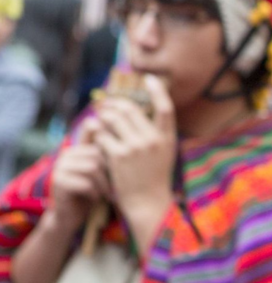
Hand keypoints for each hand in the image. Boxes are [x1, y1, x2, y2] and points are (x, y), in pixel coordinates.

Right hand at [48, 119, 111, 230]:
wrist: (72, 214)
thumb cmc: (93, 191)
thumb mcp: (102, 172)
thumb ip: (108, 156)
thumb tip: (123, 139)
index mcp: (78, 148)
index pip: (96, 138)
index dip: (109, 148)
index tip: (119, 164)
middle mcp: (66, 154)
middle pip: (97, 154)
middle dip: (109, 171)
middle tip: (114, 186)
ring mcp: (60, 167)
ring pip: (92, 168)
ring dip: (104, 184)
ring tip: (107, 193)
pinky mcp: (58, 182)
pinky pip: (86, 183)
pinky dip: (95, 193)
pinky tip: (96, 198)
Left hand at [94, 75, 175, 249]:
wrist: (147, 204)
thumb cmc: (153, 180)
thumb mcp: (163, 155)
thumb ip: (154, 135)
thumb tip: (137, 114)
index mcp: (167, 139)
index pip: (165, 107)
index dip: (157, 90)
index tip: (147, 78)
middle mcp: (152, 139)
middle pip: (130, 109)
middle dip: (114, 104)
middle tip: (105, 106)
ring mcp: (135, 147)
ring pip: (113, 119)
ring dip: (102, 117)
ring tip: (98, 121)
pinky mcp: (118, 155)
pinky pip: (102, 135)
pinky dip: (96, 134)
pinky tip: (94, 138)